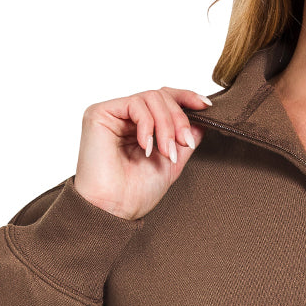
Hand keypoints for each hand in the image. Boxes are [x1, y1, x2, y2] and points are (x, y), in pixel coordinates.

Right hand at [73, 86, 212, 219]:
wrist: (114, 209)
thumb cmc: (135, 192)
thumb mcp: (172, 162)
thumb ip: (185, 139)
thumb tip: (202, 118)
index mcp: (139, 126)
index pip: (164, 99)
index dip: (186, 97)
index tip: (206, 106)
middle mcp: (124, 116)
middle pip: (161, 96)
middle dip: (179, 119)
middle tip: (184, 143)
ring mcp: (112, 113)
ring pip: (151, 98)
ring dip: (166, 125)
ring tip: (166, 152)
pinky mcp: (99, 113)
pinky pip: (135, 105)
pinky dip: (148, 125)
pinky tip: (146, 147)